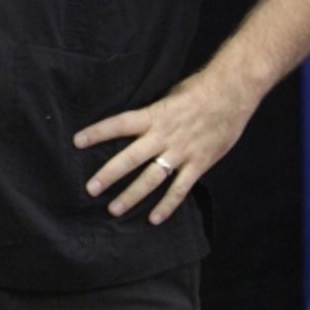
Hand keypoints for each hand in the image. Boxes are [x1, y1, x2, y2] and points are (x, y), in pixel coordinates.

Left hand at [72, 67, 255, 224]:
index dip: (97, 132)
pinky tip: (154, 219)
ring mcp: (181, 152)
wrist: (231, 94)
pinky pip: (180, 189)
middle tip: (90, 188)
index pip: (118, 124)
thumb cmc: (197, 90)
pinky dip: (167, 205)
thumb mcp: (167, 95)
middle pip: (130, 158)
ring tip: (113, 208)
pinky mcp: (199, 164)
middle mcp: (163, 136)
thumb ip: (151, 113)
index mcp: (153, 115)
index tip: (77, 141)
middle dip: (109, 174)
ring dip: (132, 195)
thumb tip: (133, 122)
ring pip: (152, 178)